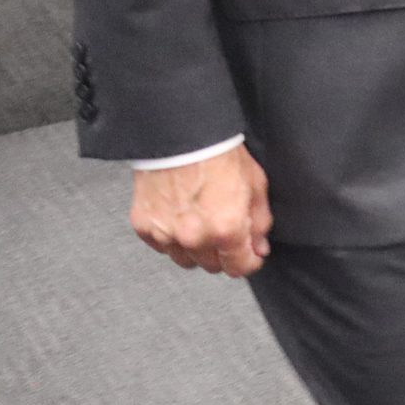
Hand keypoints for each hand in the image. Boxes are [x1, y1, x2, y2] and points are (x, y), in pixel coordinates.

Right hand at [131, 146, 271, 277]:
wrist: (181, 136)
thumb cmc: (220, 154)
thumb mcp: (255, 185)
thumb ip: (259, 222)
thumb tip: (259, 247)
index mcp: (227, 229)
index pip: (239, 268)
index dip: (248, 262)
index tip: (250, 255)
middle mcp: (194, 238)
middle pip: (212, 266)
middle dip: (223, 253)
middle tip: (226, 232)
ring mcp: (166, 234)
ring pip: (185, 260)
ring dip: (196, 249)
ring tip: (202, 224)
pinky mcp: (144, 226)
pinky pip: (161, 247)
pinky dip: (172, 239)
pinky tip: (181, 219)